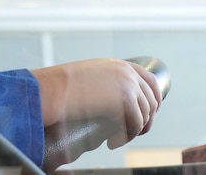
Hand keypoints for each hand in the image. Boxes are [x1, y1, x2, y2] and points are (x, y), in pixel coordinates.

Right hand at [32, 58, 161, 148]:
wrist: (51, 89)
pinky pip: (135, 124)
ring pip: (144, 114)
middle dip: (146, 120)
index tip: (148, 113)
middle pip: (151, 99)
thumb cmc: (59, 87)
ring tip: (115, 140)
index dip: (153, 98)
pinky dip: (125, 137)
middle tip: (133, 133)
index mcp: (117, 64)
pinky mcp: (125, 99)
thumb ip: (104, 84)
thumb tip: (113, 104)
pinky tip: (111, 142)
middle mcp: (126, 71)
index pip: (149, 80)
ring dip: (133, 131)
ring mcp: (127, 84)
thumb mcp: (86, 77)